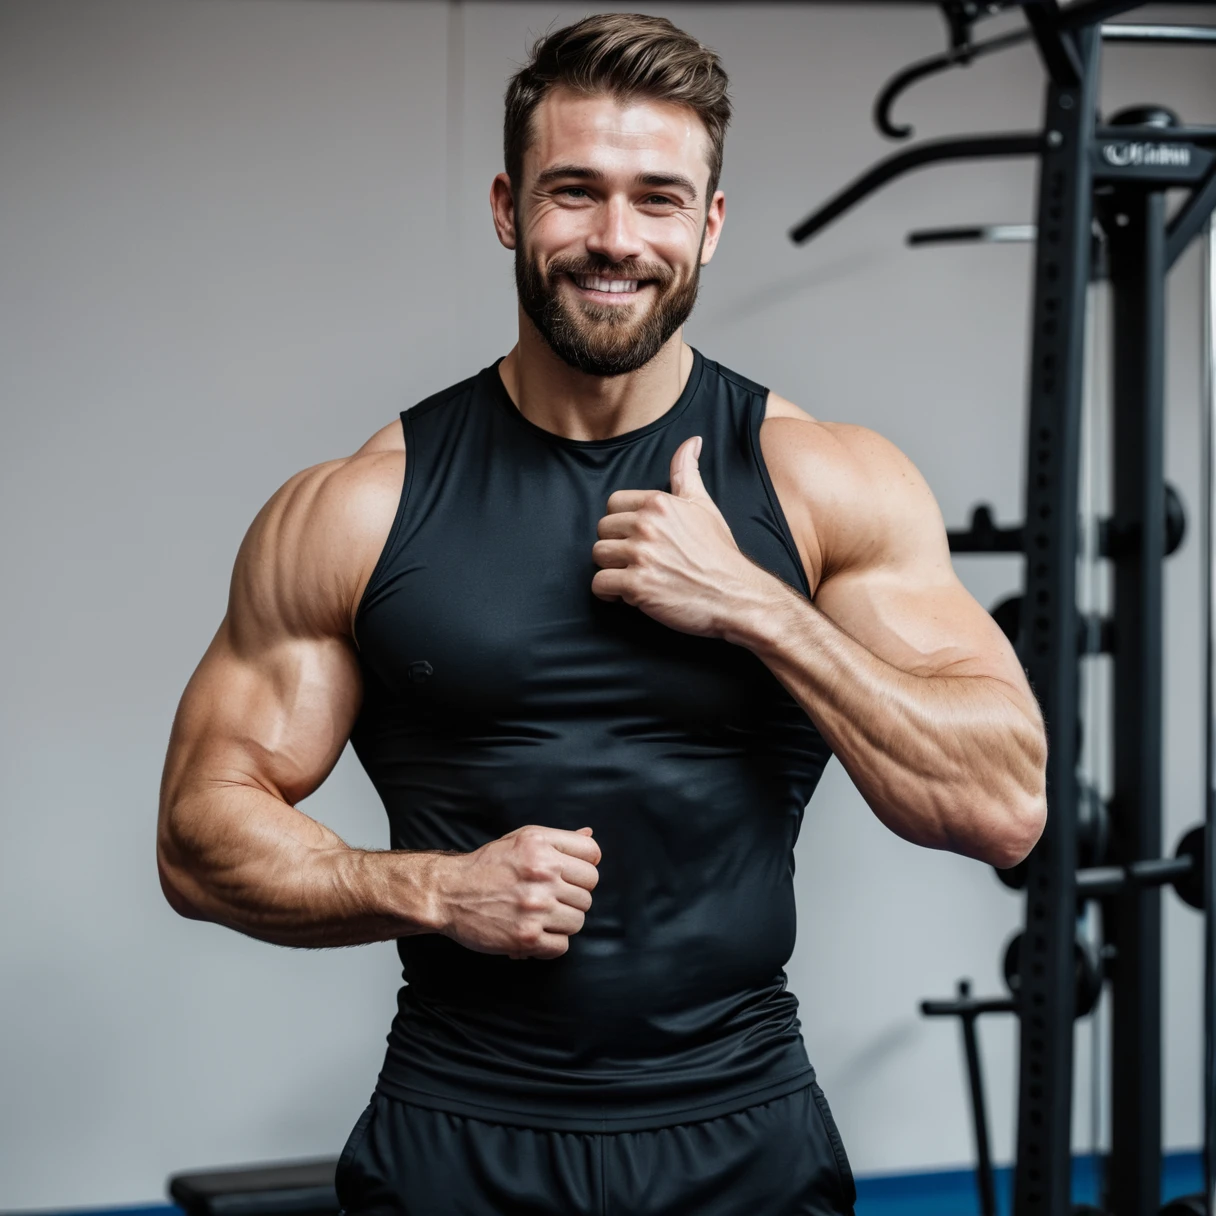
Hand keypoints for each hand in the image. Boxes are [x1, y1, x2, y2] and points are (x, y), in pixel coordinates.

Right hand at [431, 825, 600, 958]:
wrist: (447, 893)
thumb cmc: (485, 866)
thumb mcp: (520, 840)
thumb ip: (558, 839)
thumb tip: (590, 833)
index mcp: (540, 845)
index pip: (592, 853)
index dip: (584, 866)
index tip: (571, 875)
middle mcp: (541, 873)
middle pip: (588, 890)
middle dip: (573, 896)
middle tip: (551, 898)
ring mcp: (535, 906)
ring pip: (578, 919)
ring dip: (562, 921)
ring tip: (541, 916)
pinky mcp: (526, 937)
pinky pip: (562, 946)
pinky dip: (550, 944)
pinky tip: (535, 933)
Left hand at [591, 436, 769, 637]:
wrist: (735, 595)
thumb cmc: (719, 552)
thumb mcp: (704, 505)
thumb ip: (687, 472)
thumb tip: (692, 442)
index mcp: (658, 503)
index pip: (613, 504)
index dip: (624, 524)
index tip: (639, 538)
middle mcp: (646, 525)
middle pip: (602, 530)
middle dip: (616, 546)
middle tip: (638, 560)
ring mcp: (641, 555)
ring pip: (598, 555)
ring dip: (612, 569)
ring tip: (635, 576)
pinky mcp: (637, 586)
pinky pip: (600, 584)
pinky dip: (610, 593)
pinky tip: (630, 594)